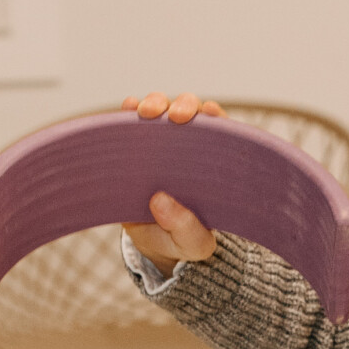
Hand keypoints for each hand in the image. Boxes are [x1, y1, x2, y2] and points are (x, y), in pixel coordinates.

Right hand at [120, 92, 220, 265]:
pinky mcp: (134, 147)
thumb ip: (185, 228)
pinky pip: (130, 123)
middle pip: (192, 112)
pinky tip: (126, 108)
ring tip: (145, 112)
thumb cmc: (183, 239)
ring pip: (161, 109)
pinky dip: (127, 113)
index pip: (222, 131)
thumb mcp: (193, 244)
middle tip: (175, 116)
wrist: (153, 245)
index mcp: (214, 163)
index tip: (208, 113)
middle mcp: (189, 145)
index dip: (216, 117)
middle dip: (184, 105)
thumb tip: (160, 201)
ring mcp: (160, 142)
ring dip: (155, 103)